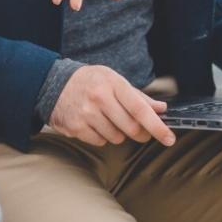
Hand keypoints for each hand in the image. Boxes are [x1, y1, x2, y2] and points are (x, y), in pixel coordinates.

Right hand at [49, 64, 174, 146]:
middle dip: (140, 133)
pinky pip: (101, 142)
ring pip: (117, 137)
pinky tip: (94, 124)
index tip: (169, 138)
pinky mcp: (76, 127)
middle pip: (132, 128)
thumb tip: (161, 109)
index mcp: (113, 84)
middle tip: (139, 131)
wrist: (53, 84)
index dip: (157, 126)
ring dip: (118, 134)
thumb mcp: (113, 79)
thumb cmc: (89, 81)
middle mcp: (99, 98)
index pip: (140, 109)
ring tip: (108, 120)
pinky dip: (102, 137)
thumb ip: (138, 96)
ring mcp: (86, 114)